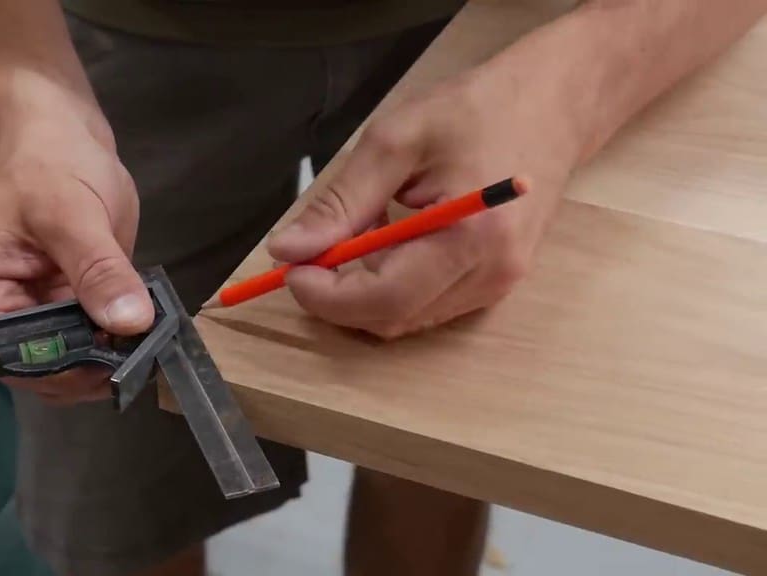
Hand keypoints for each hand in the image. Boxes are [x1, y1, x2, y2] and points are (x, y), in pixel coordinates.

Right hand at [0, 102, 152, 404]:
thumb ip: (98, 269)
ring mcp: (36, 312)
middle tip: (140, 359)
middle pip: (39, 369)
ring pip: (70, 361)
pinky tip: (147, 337)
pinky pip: (91, 338)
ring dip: (107, 360)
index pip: (8, 358)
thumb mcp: (72, 213)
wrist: (61, 133)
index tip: (109, 364)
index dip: (58, 371)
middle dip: (88, 370)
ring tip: (148, 349)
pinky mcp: (69, 305)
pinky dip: (117, 342)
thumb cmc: (49, 163)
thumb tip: (129, 322)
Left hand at [268, 64, 581, 338]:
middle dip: (337, 299)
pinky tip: (383, 246)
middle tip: (307, 257)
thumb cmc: (478, 110)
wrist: (555, 105)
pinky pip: (428, 306)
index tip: (290, 268)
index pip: (383, 299)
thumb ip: (341, 201)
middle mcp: (490, 273)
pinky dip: (391, 288)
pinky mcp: (497, 283)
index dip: (326, 296)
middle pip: (393, 319)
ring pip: (407, 319)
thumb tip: (290, 249)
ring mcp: (498, 284)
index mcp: (470, 236)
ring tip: (350, 239)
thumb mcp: (395, 140)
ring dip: (362, 295)